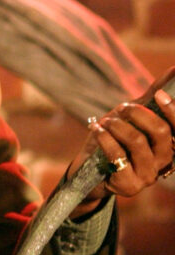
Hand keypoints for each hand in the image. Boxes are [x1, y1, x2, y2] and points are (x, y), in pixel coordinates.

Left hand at [67, 89, 174, 215]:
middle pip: (161, 133)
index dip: (172, 110)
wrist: (88, 170)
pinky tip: (97, 131)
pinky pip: (118, 156)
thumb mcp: (132, 117)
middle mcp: (164, 163)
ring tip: (105, 121)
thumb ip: (152, 97)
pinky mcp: (129, 186)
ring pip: (138, 142)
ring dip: (117, 125)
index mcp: (170, 146)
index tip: (158, 94)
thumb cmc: (115, 140)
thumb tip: (174, 68)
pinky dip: (105, 139)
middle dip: (138, 114)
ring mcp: (148, 177)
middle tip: (122, 107)